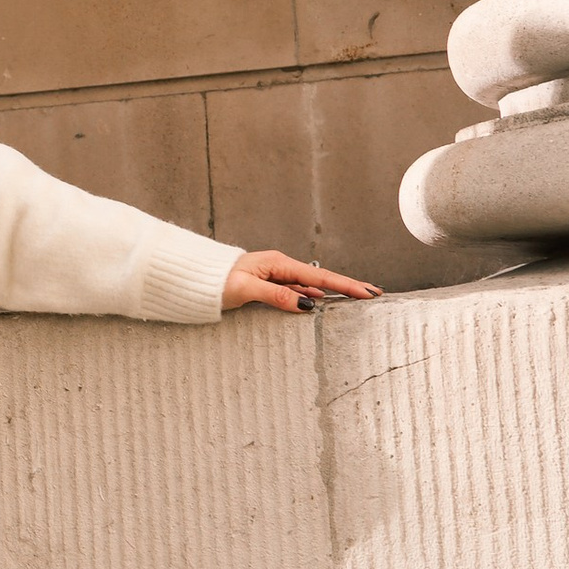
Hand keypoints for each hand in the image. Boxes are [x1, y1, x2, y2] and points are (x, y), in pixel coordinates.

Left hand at [222, 251, 379, 315]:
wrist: (194, 279)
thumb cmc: (215, 282)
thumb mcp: (245, 290)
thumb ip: (276, 296)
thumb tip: (308, 304)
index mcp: (278, 264)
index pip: (319, 278)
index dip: (345, 285)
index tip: (368, 292)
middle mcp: (280, 268)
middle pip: (320, 280)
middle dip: (347, 286)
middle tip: (374, 294)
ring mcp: (276, 277)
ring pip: (310, 286)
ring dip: (332, 292)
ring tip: (356, 298)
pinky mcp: (269, 286)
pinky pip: (297, 292)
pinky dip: (313, 297)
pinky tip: (322, 302)